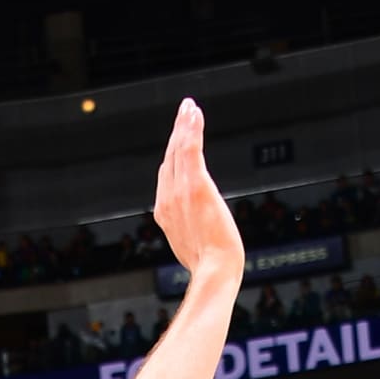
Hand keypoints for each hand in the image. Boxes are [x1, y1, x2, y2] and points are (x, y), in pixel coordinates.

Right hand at [152, 100, 244, 289]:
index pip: (167, 175)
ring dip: (183, 124)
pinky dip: (191, 128)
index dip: (173, 154)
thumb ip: (193, 232)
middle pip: (170, 158)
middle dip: (177, 132)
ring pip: (178, 149)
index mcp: (165, 214)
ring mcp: (180, 191)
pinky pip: (190, 148)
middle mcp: (168, 200)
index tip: (181, 138)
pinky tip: (194, 112)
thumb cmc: (211, 267)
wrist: (214, 272)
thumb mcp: (195, 248)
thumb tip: (199, 232)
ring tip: (189, 106)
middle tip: (184, 112)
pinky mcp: (196, 185)